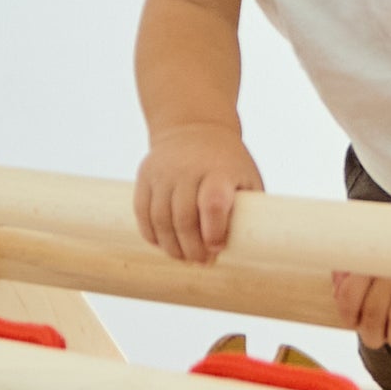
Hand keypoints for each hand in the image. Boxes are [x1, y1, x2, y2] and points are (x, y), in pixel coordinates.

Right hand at [135, 125, 263, 263]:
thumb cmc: (228, 163)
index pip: (212, 203)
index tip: (217, 248)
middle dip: (192, 249)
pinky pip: (142, 212)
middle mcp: (188, 169)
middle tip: (201, 262)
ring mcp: (163, 171)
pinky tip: (164, 244)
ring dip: (171, 247)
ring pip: (159, 219)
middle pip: (183, 218)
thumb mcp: (246, 179)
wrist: (195, 127)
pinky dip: (151, 234)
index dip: (213, 232)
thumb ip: (246, 210)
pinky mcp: (145, 176)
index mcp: (218, 170)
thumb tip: (248, 252)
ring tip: (183, 257)